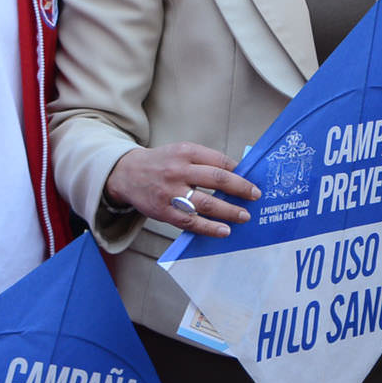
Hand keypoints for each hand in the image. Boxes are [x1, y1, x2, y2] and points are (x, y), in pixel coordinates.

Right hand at [106, 142, 260, 237]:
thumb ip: (206, 161)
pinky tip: (224, 230)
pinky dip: (210, 227)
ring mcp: (170, 192)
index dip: (239, 172)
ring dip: (229, 211)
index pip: (220, 161)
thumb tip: (238, 175)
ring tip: (245, 216)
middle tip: (255, 195)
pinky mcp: (164, 211)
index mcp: (186, 152)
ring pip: (206, 203)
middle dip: (240, 188)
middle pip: (217, 179)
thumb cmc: (162, 163)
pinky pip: (191, 222)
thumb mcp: (181, 152)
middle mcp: (178, 170)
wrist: (126, 174)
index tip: (252, 181)